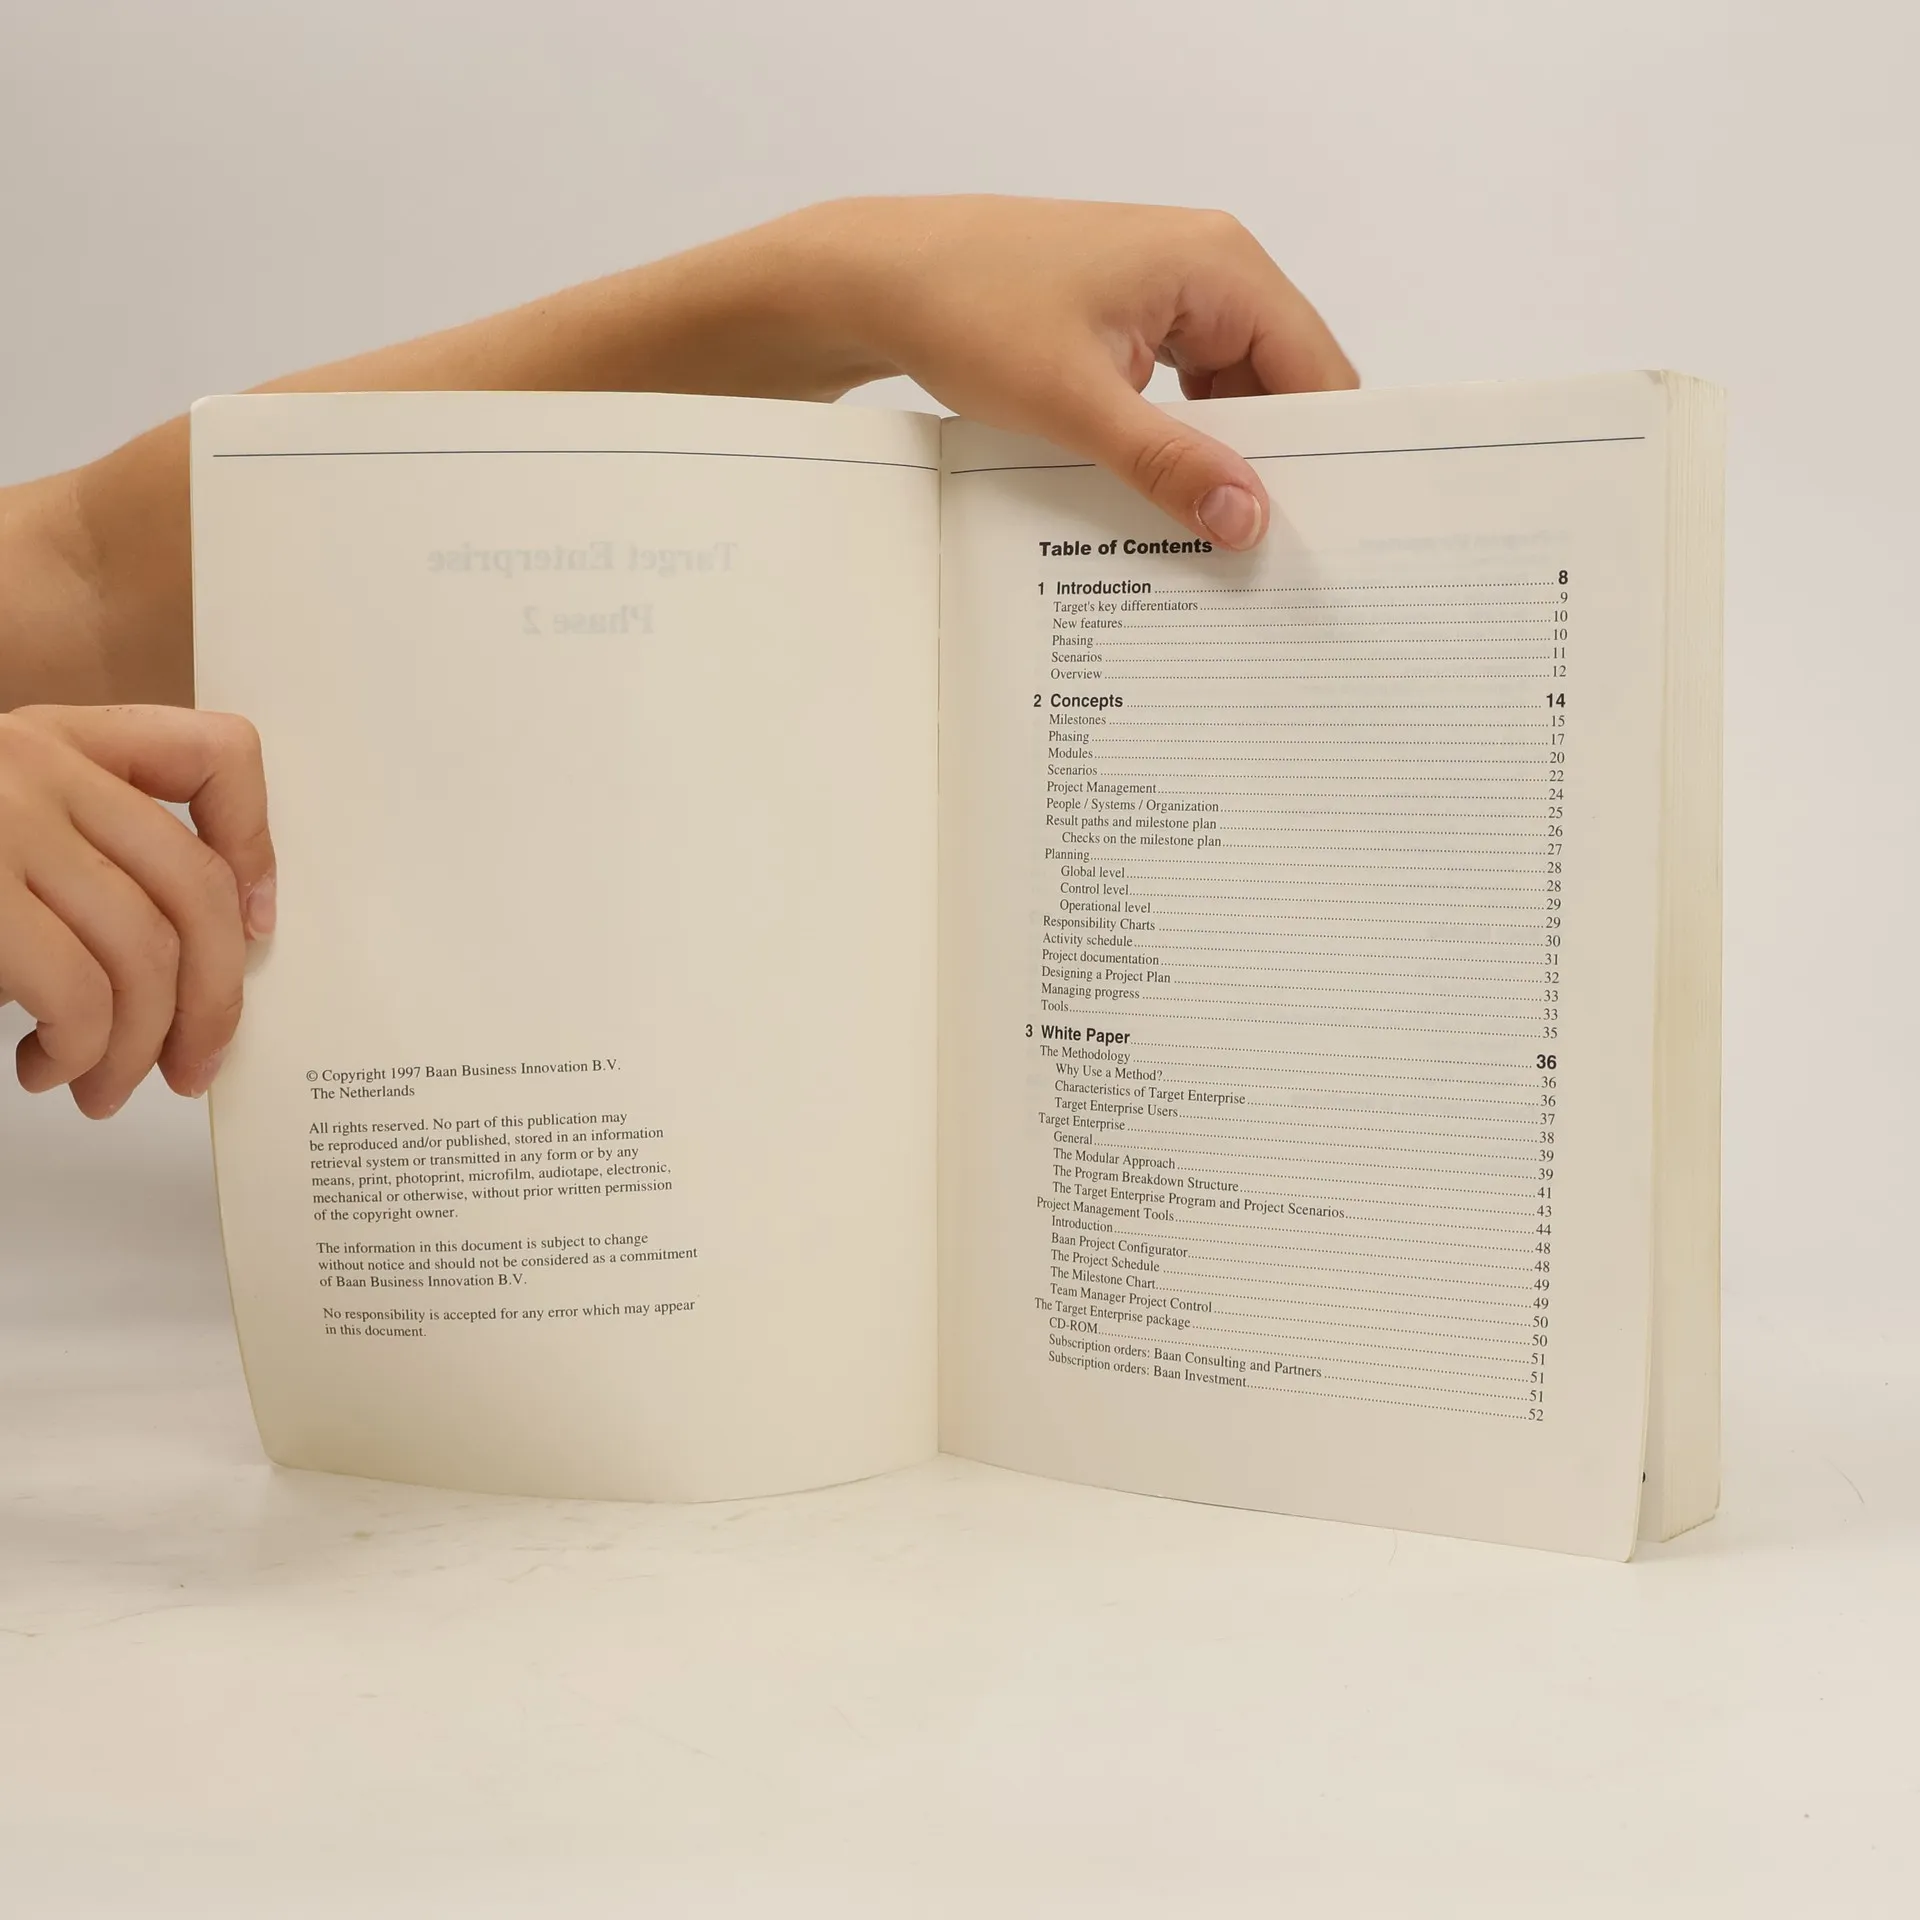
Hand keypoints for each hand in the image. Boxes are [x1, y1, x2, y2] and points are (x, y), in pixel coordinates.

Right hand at [0, 705, 273, 1116]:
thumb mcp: (1, 832)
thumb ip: (83, 856)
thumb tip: (206, 954)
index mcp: (55, 740)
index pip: (214, 752)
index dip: (258, 845)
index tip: (258, 928)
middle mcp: (36, 763)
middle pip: (196, 886)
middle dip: (215, 998)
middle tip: (193, 1067)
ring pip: (145, 949)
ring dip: (137, 1044)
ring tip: (99, 1085)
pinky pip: (77, 988)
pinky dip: (82, 1049)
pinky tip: (45, 1067)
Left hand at [787, 196, 1358, 548]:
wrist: (881, 280)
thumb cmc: (969, 311)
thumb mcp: (1075, 402)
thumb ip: (1169, 462)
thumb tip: (1251, 519)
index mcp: (1220, 266)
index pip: (1317, 369)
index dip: (1328, 454)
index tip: (1327, 536)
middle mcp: (1212, 268)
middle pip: (1283, 384)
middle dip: (1277, 465)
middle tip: (1275, 558)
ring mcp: (1174, 294)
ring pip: (1235, 395)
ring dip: (1225, 461)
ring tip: (1225, 541)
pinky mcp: (1136, 320)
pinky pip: (1188, 393)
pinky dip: (1184, 443)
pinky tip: (1172, 500)